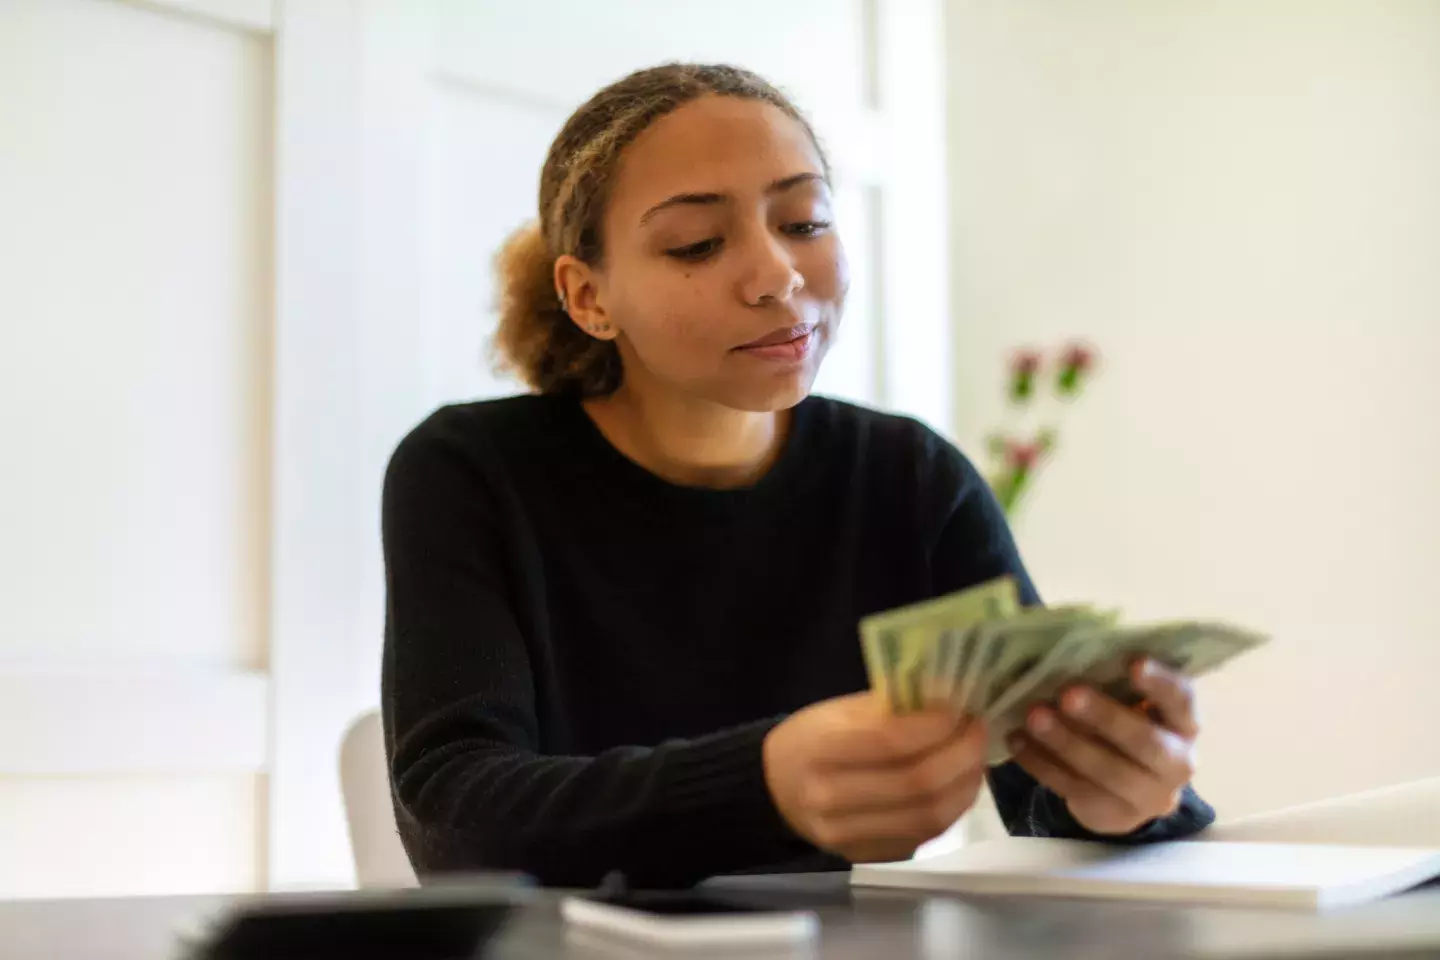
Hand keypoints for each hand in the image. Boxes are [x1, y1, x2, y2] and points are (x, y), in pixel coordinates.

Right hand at [763, 692, 986, 863]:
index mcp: (819, 750)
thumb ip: (888, 707)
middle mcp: (831, 799)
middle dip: (961, 754)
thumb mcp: (837, 711)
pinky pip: (924, 836)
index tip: (959, 707)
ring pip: (928, 816)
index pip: (890, 741)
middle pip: (917, 783)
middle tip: (977, 730)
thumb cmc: (810, 739)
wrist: (775, 789)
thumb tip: (946, 698)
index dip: (934, 725)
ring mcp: (848, 836)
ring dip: (965, 784)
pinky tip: (959, 784)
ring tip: (975, 757)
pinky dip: (952, 808)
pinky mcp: (867, 856)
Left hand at [1005, 658, 1198, 835]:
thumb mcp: (1131, 703)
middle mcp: (1176, 763)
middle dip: (1105, 717)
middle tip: (1068, 694)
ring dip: (1066, 742)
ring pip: (1106, 771)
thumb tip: (1067, 646)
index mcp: (1185, 724)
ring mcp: (1146, 796)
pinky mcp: (1111, 815)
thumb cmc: (1125, 725)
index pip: (1182, 700)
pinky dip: (1041, 763)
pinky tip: (1017, 740)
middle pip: (1145, 742)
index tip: (1133, 662)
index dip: (1161, 683)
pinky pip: (1073, 788)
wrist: (1127, 792)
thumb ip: (1114, 681)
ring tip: (1033, 716)